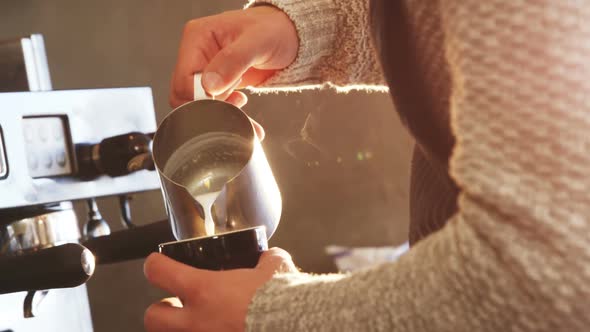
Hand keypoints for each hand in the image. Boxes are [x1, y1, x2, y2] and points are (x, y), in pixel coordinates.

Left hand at [143, 248, 297, 331]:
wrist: (297, 325)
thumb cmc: (283, 300)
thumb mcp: (275, 267)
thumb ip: (264, 261)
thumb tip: (268, 259)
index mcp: (204, 290)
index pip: (158, 271)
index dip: (156, 264)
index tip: (158, 263)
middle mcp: (196, 321)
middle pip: (153, 317)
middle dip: (162, 310)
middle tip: (174, 305)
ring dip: (180, 329)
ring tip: (197, 324)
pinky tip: (222, 331)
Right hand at [170, 6, 298, 108]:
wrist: (290, 36)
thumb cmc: (275, 29)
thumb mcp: (258, 41)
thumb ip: (233, 60)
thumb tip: (209, 84)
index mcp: (198, 37)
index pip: (184, 78)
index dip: (200, 97)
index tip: (223, 104)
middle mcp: (198, 53)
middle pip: (187, 94)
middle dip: (211, 109)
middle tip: (236, 112)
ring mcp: (207, 70)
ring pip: (201, 104)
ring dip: (221, 116)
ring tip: (245, 116)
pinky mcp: (218, 83)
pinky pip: (215, 106)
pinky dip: (229, 116)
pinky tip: (245, 115)